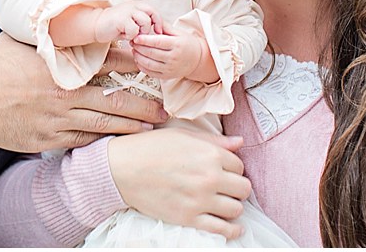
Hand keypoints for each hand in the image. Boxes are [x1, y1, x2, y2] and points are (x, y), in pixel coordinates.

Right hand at [0, 34, 167, 152]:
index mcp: (63, 65)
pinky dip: (102, 140)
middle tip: (165, 108)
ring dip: (131, 127)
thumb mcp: (24, 38)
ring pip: (104, 125)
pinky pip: (82, 141)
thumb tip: (63, 8)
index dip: (134, 65)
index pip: (109, 64)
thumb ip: (49, 30)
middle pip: (115, 101)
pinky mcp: (48, 140)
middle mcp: (65, 94)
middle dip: (144, 105)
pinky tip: (117, 141)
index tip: (152, 65)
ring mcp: (58, 120)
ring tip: (152, 128)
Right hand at [94, 3, 162, 42]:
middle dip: (153, 26)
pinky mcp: (121, 19)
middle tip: (147, 35)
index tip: (159, 32)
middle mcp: (132, 6)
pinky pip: (134, 30)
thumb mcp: (130, 22)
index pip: (153, 11)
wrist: (95, 26)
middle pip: (152, 13)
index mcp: (135, 6)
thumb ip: (141, 23)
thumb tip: (156, 32)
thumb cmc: (113, 26)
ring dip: (142, 32)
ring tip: (133, 36)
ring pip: (145, 22)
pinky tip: (124, 36)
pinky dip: (131, 36)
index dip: (159, 21)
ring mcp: (127, 11)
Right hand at [108, 129, 249, 239]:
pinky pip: (222, 230)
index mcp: (209, 154)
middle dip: (238, 187)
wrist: (122, 169)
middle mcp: (209, 177)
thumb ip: (214, 141)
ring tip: (224, 203)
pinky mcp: (188, 219)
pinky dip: (232, 230)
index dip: (232, 168)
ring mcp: (200, 200)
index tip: (224, 170)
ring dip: (233, 206)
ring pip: (236, 209)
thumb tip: (239, 142)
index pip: (239, 165)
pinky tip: (233, 227)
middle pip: (243, 188)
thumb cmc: (149, 148)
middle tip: (228, 188)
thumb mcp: (182, 135)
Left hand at [129, 32, 205, 79]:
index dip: (144, 40)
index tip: (136, 37)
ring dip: (138, 57)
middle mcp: (173, 58)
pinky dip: (141, 66)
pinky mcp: (166, 76)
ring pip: (149, 64)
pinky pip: (150, 73)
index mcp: (177, 45)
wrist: (197, 59)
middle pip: (151, 53)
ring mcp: (170, 69)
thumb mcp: (178, 32)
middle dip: (139, 47)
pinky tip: (138, 59)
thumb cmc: (187, 44)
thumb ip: (164, 26)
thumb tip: (152, 20)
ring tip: (134, 50)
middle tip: (132, 41)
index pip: (157, 43)